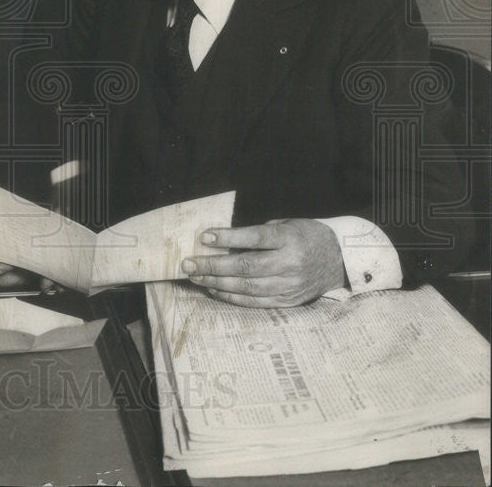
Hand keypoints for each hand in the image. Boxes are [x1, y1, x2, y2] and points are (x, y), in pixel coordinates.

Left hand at [181, 219, 345, 306]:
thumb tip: (222, 242)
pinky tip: (214, 290)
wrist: (339, 260)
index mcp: (290, 239)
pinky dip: (231, 297)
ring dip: (217, 283)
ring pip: (247, 287)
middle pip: (246, 267)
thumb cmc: (305, 236)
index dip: (228, 237)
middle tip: (188, 264)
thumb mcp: (285, 225)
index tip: (204, 236)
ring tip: (196, 277)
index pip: (255, 238)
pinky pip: (255, 302)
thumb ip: (258, 234)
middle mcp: (290, 263)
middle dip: (213, 266)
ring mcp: (290, 285)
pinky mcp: (288, 301)